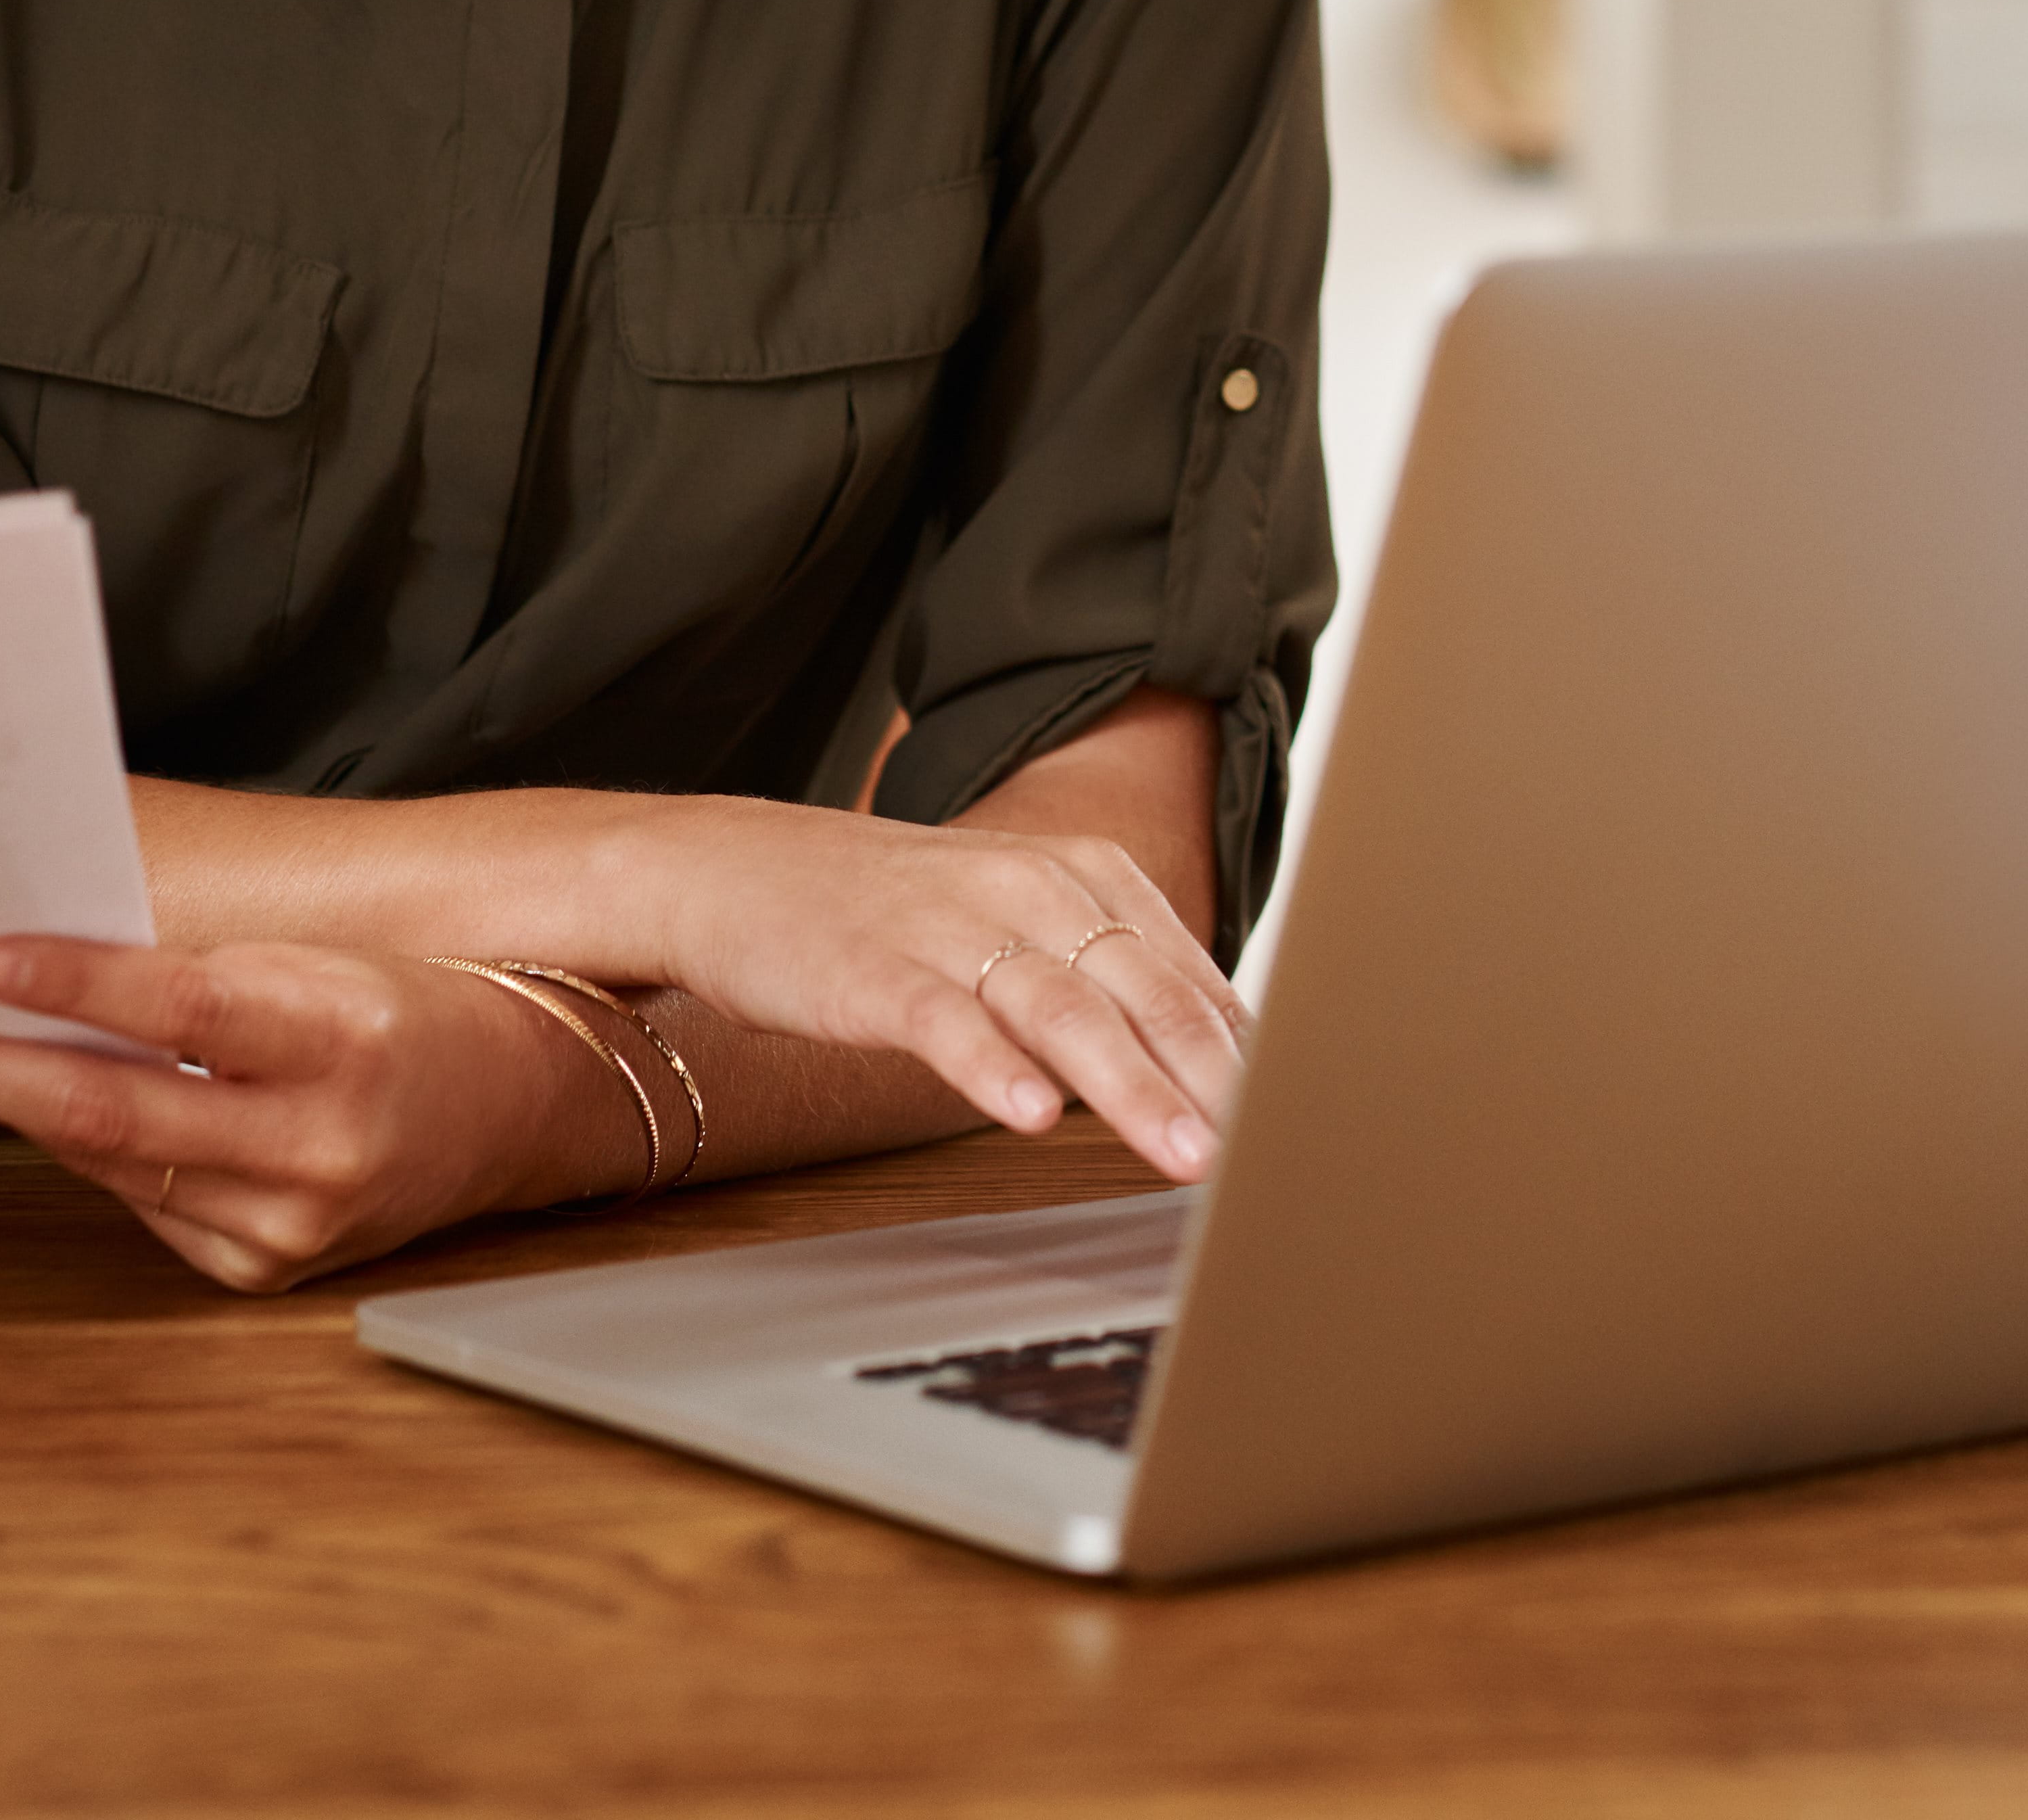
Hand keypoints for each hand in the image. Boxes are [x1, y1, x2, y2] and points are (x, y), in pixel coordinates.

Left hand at [0, 937, 625, 1292]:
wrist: (519, 1103)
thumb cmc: (414, 1005)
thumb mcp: (320, 965)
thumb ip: (198, 981)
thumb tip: (40, 975)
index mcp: (343, 1039)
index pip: (180, 1009)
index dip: (72, 981)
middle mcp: (319, 1144)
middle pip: (112, 1109)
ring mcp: (291, 1221)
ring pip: (111, 1161)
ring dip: (17, 1105)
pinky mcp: (266, 1268)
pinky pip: (143, 1204)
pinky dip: (94, 1152)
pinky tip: (59, 1108)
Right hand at [598, 805, 1247, 1181]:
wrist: (732, 872)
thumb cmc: (891, 914)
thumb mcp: (1017, 922)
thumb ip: (1110, 979)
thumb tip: (1217, 1063)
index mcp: (1081, 875)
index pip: (1188, 974)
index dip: (1243, 1053)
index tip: (1295, 1123)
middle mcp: (1027, 888)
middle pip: (1143, 991)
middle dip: (1211, 1078)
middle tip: (1263, 1156)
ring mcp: (949, 926)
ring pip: (1063, 1010)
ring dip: (1130, 1087)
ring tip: (1182, 1153)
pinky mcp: (874, 970)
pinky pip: (944, 1021)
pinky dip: (990, 1067)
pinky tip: (1029, 1113)